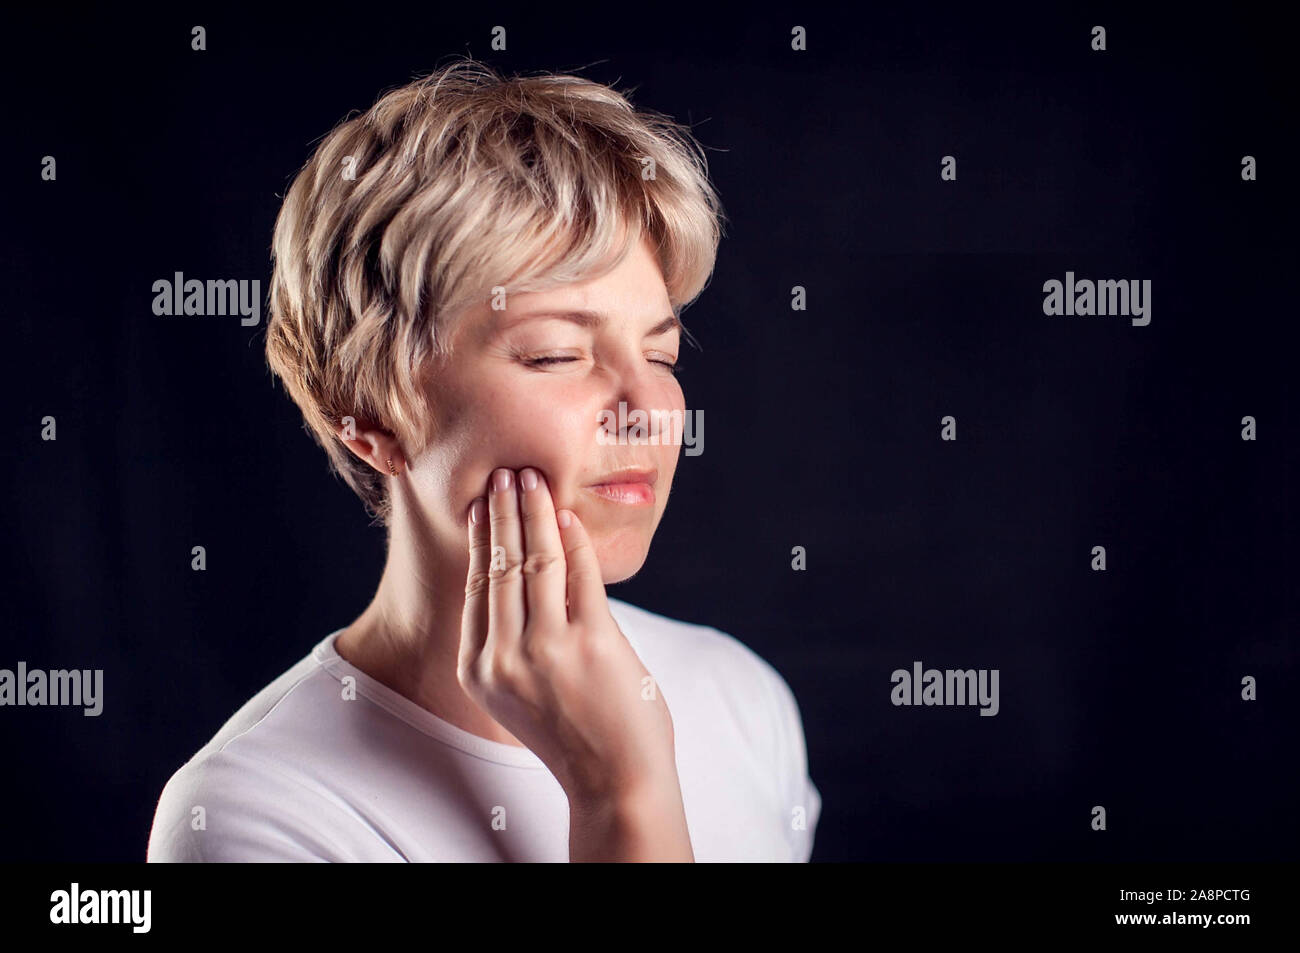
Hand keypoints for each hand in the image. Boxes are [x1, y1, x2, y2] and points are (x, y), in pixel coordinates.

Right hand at [458, 466, 692, 859]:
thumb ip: (511, 639)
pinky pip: (580, 574)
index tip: (482, 504)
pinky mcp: (590, 642)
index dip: (481, 539)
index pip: (477, 586)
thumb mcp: (519, 691)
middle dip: (503, 512)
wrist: (615, 782)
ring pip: (535, 560)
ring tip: (534, 480)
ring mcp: (546, 649)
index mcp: (479, 670)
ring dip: (534, 512)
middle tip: (506, 474)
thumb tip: (517, 569)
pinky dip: (575, 539)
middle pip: (499, 564)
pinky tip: (569, 516)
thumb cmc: (573, 732)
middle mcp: (503, 657)